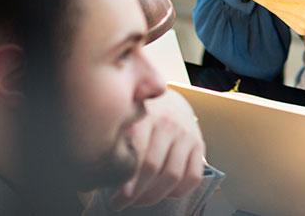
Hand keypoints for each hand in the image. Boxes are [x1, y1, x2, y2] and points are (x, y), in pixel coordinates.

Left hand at [109, 89, 205, 210]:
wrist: (170, 100)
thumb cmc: (141, 114)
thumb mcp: (127, 118)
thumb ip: (120, 138)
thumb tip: (105, 171)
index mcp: (148, 115)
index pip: (138, 151)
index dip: (128, 178)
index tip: (118, 196)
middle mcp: (170, 124)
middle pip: (154, 167)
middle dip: (136, 193)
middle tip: (119, 204)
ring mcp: (187, 136)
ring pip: (173, 176)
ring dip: (153, 196)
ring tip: (137, 201)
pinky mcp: (199, 146)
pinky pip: (193, 177)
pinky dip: (178, 192)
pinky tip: (163, 195)